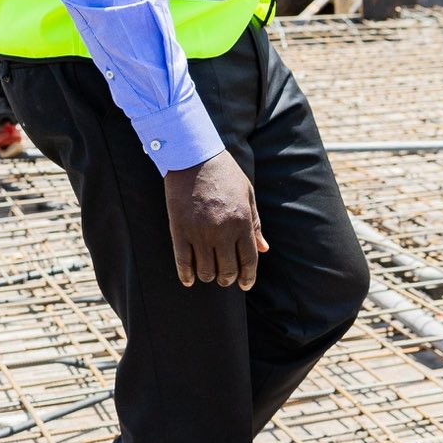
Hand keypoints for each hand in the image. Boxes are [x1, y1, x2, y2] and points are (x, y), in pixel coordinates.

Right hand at [165, 150, 267, 288]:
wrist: (193, 158)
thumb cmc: (225, 174)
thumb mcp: (247, 195)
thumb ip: (255, 224)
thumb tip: (263, 249)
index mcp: (241, 222)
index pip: (248, 260)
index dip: (248, 277)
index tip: (245, 284)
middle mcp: (222, 231)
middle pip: (227, 269)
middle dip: (228, 279)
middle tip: (227, 278)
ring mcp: (199, 233)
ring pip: (206, 270)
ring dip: (209, 276)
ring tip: (210, 274)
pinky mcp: (179, 231)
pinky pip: (183, 262)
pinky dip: (186, 275)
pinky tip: (189, 281)